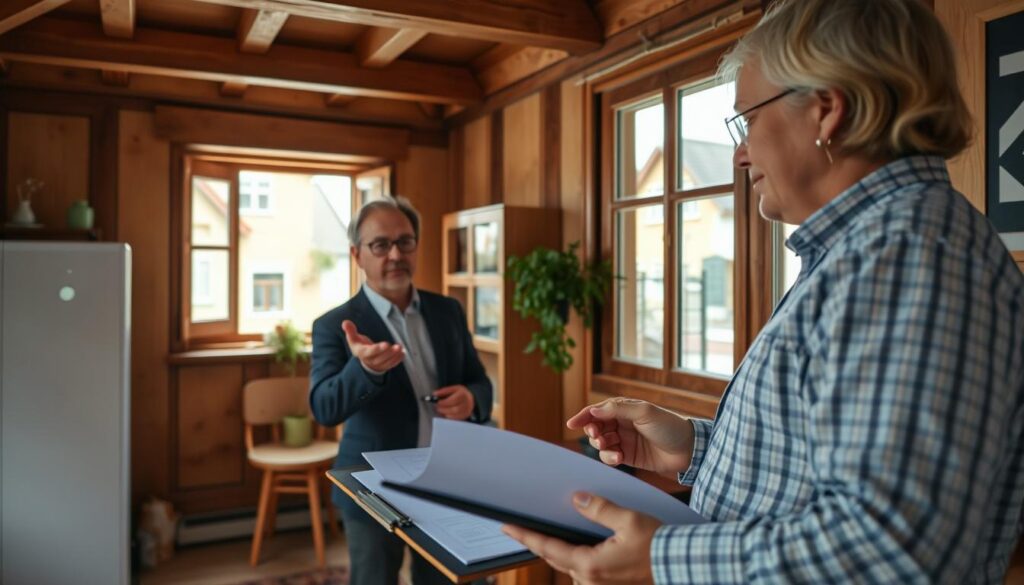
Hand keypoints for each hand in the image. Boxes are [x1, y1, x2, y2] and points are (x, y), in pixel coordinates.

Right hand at [342, 320, 403, 372]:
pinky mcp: (384, 366)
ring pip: (386, 363)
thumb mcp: (353, 338)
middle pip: (380, 359)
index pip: (369, 352)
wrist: (364, 357)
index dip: (377, 349)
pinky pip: (391, 365)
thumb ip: (350, 330)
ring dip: (395, 356)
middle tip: (398, 346)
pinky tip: (403, 353)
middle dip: (389, 353)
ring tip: (400, 348)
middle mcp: (369, 360)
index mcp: (362, 353)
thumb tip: (345, 322)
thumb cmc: (359, 345)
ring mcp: (377, 365)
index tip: (386, 344)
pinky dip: (397, 360)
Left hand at [430, 385, 474, 419]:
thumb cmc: (460, 393)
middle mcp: (467, 403)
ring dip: (446, 413)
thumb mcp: (453, 389)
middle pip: (455, 409)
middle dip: (444, 409)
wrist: (470, 398)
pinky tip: (446, 414)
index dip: (444, 402)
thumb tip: (434, 394)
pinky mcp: (466, 415)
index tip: (438, 403)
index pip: (453, 400)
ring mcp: (467, 410)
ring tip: (441, 410)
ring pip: (456, 415)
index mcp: (463, 394)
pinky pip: (457, 419)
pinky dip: (450, 417)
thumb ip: (444, 391)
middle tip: (438, 408)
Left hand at [502, 492, 658, 584]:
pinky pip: (584, 570)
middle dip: (540, 542)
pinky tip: (578, 542)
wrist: (681, 564)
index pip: (548, 548)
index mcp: (591, 565)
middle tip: (521, 526)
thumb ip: (599, 508)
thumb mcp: (628, 519)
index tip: (507, 526)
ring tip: (548, 531)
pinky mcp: (609, 584)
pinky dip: (576, 555)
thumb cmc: (658, 544)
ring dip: (560, 550)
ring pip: (570, 565)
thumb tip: (576, 499)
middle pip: (556, 558)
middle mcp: (591, 580)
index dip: (526, 536)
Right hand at [567, 398, 693, 474]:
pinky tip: (618, 458)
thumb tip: (594, 410)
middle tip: (598, 436)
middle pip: (597, 427)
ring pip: (602, 443)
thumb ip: (618, 409)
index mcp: (625, 409)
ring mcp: (625, 441)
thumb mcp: (644, 412)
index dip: (584, 416)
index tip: (571, 424)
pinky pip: (610, 457)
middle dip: (594, 432)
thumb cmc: (669, 426)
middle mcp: (622, 424)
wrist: (688, 449)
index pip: (598, 411)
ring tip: (611, 449)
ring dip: (602, 446)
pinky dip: (610, 458)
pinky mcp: (629, 457)